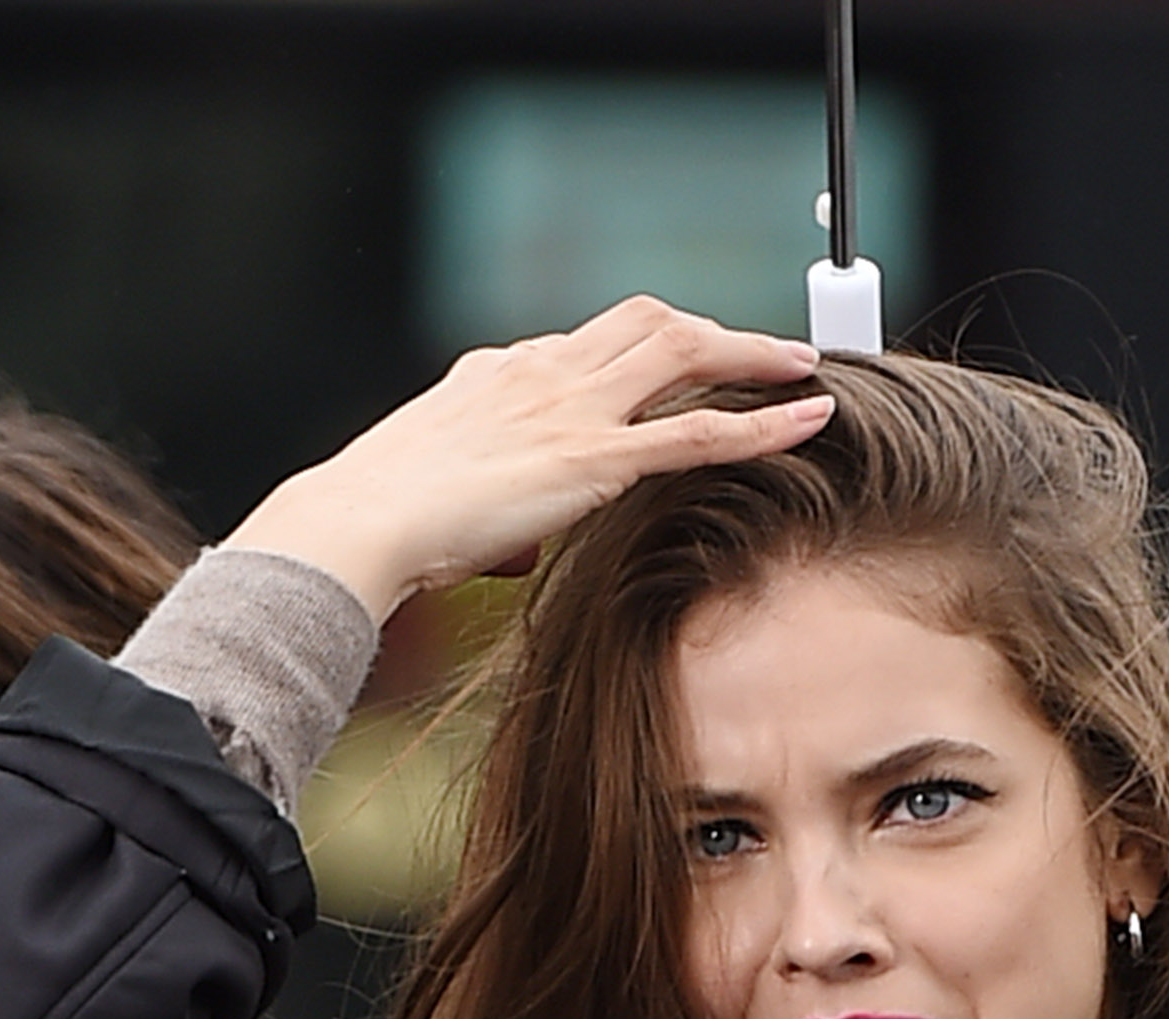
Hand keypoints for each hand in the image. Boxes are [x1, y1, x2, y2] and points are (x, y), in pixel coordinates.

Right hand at [223, 297, 831, 623]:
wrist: (360, 522)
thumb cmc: (387, 523)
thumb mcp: (447, 497)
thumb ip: (495, 509)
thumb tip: (516, 547)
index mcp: (501, 370)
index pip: (590, 340)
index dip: (648, 350)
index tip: (684, 363)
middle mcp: (542, 369)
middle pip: (646, 321)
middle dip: (712, 330)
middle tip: (765, 349)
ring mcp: (571, 406)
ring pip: (682, 351)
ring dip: (750, 354)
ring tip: (803, 368)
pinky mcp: (593, 457)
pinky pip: (697, 431)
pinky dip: (762, 423)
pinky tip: (808, 420)